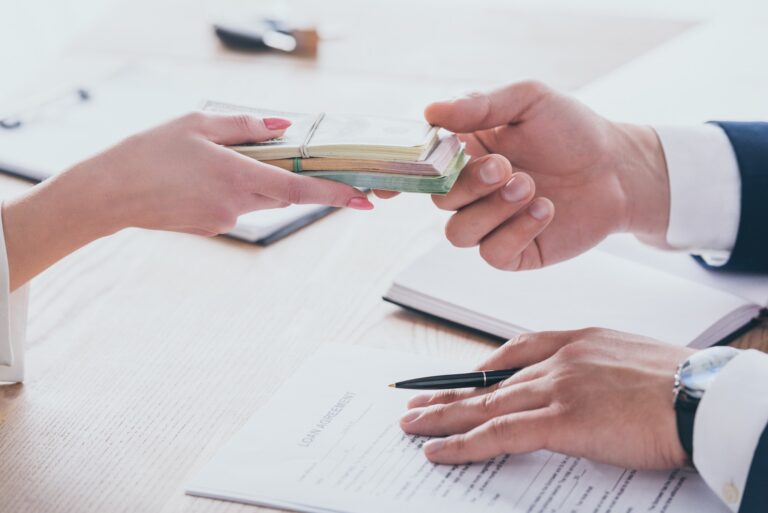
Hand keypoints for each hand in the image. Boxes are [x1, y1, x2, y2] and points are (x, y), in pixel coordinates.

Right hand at [66, 112, 372, 235]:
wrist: (109, 193)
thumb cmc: (149, 152)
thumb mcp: (197, 124)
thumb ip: (246, 126)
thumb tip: (284, 128)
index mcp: (238, 176)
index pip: (300, 189)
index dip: (335, 195)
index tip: (363, 200)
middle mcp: (237, 205)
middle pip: (284, 193)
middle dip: (291, 177)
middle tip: (280, 157)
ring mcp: (225, 221)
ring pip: (260, 199)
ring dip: (257, 180)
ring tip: (217, 161)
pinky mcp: (212, 228)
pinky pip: (237, 207)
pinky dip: (234, 190)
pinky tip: (201, 177)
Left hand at [399, 329, 692, 469]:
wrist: (701, 394)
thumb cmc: (676, 382)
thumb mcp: (628, 359)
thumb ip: (592, 368)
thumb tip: (578, 390)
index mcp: (575, 341)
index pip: (512, 352)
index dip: (479, 368)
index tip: (459, 377)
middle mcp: (557, 360)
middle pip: (489, 380)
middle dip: (448, 393)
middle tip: (415, 401)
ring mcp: (555, 389)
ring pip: (483, 405)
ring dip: (443, 417)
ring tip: (412, 424)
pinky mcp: (559, 420)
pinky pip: (498, 434)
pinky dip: (463, 443)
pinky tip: (438, 450)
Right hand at [416, 81, 670, 269]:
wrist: (618, 169)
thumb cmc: (571, 130)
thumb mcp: (528, 100)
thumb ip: (479, 105)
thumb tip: (431, 111)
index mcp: (464, 154)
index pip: (419, 169)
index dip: (398, 178)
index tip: (388, 186)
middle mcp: (470, 192)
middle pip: (438, 201)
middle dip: (469, 185)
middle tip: (506, 167)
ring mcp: (490, 224)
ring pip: (458, 233)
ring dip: (492, 210)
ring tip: (531, 186)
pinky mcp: (513, 252)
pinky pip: (492, 254)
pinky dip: (517, 231)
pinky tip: (546, 209)